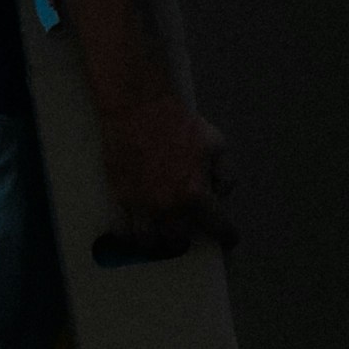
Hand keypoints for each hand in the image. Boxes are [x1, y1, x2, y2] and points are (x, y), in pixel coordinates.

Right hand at [91, 87, 235, 255]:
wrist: (138, 106)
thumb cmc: (176, 121)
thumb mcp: (215, 143)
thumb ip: (225, 174)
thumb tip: (222, 194)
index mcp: (195, 193)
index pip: (217, 228)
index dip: (227, 236)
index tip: (228, 238)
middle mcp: (168, 205)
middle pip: (180, 241)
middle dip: (188, 239)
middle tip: (190, 232)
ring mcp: (142, 204)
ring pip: (150, 242)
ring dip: (158, 241)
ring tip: (162, 234)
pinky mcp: (121, 197)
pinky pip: (124, 230)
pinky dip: (131, 235)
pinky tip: (137, 229)